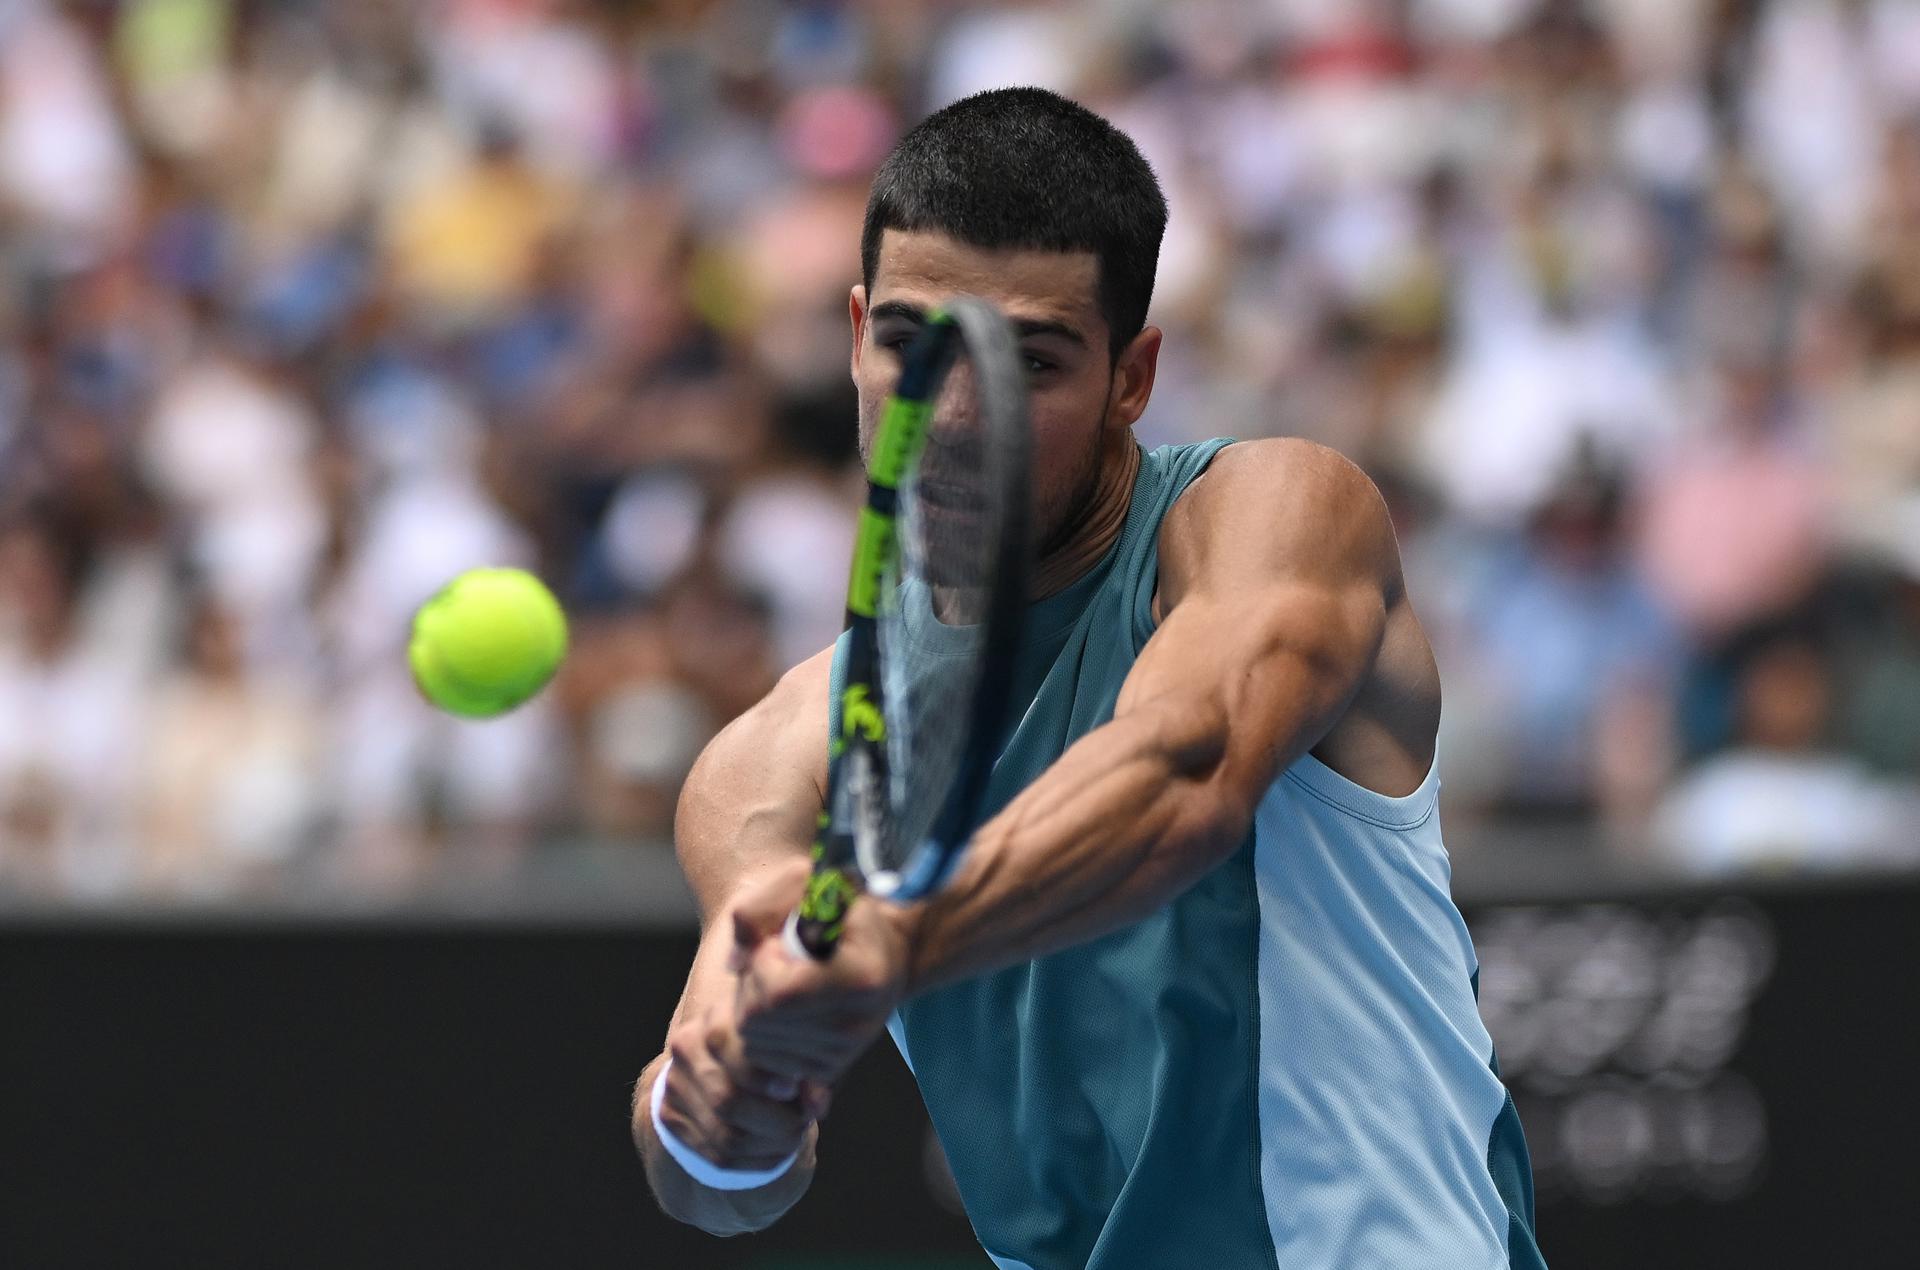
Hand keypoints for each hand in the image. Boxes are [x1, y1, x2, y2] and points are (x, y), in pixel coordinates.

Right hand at [656, 1002, 831, 1174]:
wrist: (721, 1054)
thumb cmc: (772, 1049)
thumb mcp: (790, 1049)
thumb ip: (808, 1072)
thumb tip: (816, 1105)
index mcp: (715, 1021)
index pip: (740, 1060)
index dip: (769, 1082)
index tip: (795, 1091)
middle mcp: (686, 1049)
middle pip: (728, 1102)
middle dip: (776, 1122)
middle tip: (802, 1122)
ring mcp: (674, 1085)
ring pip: (727, 1138)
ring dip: (770, 1147)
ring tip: (794, 1136)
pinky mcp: (670, 1117)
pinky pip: (718, 1157)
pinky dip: (757, 1162)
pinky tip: (777, 1151)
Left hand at [727, 859, 915, 1087]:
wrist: (884, 951)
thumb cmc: (842, 911)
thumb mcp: (806, 884)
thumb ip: (759, 908)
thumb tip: (733, 963)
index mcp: (862, 978)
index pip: (779, 993)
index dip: (763, 963)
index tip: (779, 942)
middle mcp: (857, 1024)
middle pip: (758, 1021)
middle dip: (751, 986)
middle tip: (776, 963)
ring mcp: (843, 1052)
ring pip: (754, 1044)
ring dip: (753, 1009)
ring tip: (782, 983)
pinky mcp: (828, 1070)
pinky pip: (763, 1061)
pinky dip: (761, 1033)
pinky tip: (783, 1009)